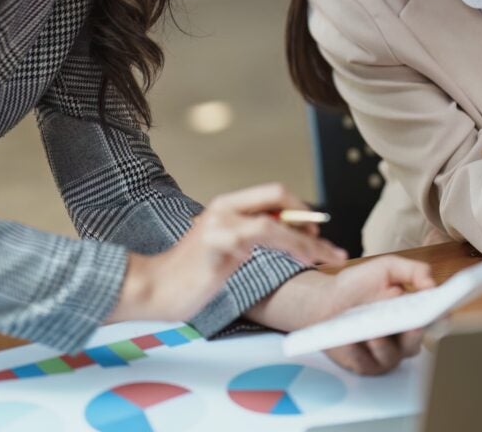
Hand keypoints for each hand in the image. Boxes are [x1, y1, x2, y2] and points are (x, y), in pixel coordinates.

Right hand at [109, 183, 346, 322]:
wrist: (152, 288)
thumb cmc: (188, 276)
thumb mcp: (224, 250)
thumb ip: (249, 238)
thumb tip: (286, 236)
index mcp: (225, 206)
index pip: (272, 194)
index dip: (299, 209)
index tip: (317, 233)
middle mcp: (224, 207)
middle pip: (278, 194)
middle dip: (309, 216)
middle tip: (327, 243)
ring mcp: (222, 222)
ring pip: (278, 221)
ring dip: (309, 240)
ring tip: (328, 256)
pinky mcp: (221, 242)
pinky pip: (266, 236)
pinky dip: (292, 246)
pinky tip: (304, 259)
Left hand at [246, 256, 436, 375]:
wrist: (325, 299)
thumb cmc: (358, 285)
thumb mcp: (386, 268)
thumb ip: (412, 271)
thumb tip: (432, 283)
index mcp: (413, 314)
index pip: (435, 321)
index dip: (440, 318)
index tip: (440, 311)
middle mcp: (403, 337)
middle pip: (415, 343)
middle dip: (414, 336)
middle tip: (412, 326)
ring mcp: (385, 353)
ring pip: (391, 357)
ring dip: (383, 346)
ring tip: (374, 334)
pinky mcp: (364, 365)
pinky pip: (365, 364)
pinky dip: (358, 353)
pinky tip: (350, 341)